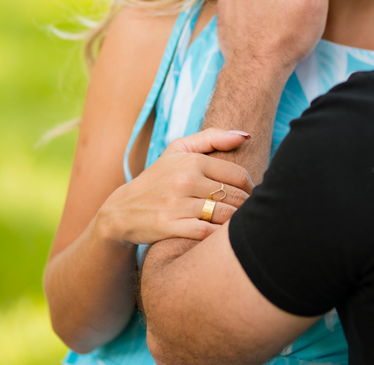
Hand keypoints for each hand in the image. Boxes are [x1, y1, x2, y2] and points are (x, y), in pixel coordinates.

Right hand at [95, 129, 255, 246]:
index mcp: (192, 161)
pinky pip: (207, 232)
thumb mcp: (178, 150)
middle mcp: (185, 180)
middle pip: (235, 196)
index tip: (251, 196)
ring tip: (237, 225)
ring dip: (236, 222)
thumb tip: (246, 135)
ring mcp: (177, 203)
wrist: (122, 210)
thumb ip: (212, 138)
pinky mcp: (169, 226)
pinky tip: (221, 236)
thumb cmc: (158, 178)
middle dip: (246, 207)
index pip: (238, 175)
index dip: (251, 188)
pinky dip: (219, 236)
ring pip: (225, 215)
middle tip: (249, 213)